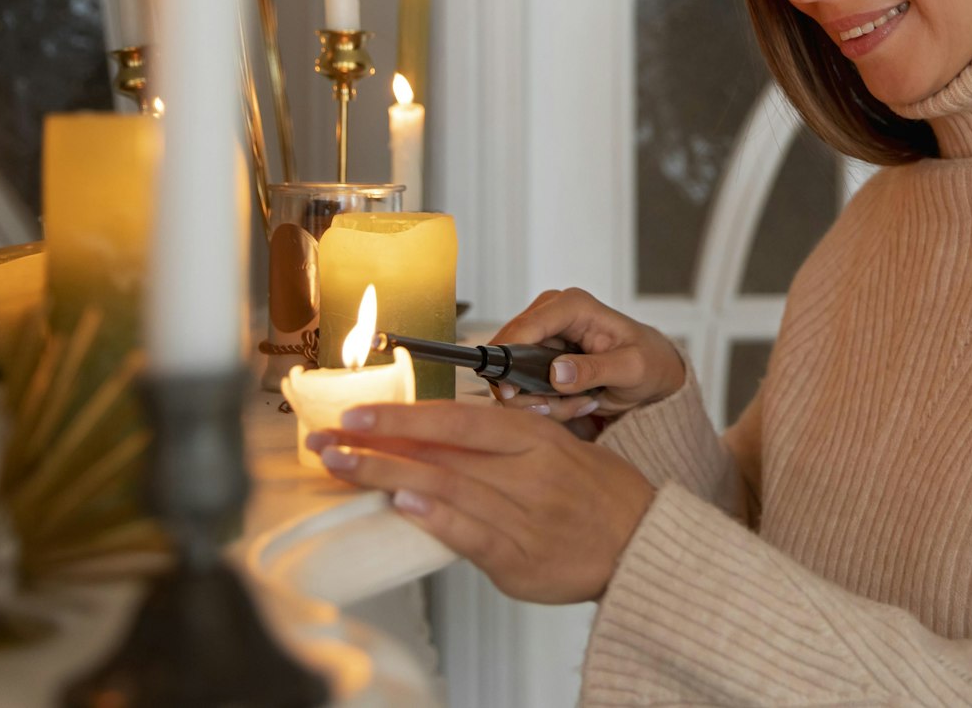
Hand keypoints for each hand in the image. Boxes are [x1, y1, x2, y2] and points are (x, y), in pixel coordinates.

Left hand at [306, 400, 656, 604]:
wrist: (643, 545)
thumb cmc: (602, 495)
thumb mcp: (561, 447)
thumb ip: (506, 443)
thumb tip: (442, 436)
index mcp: (536, 438)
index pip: (459, 418)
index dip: (404, 414)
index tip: (358, 412)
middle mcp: (527, 471)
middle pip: (443, 449)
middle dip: (379, 441)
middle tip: (328, 438)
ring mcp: (523, 514)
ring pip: (446, 486)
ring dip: (387, 474)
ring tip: (343, 466)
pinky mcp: (519, 558)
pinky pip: (468, 532)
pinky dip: (433, 516)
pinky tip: (400, 503)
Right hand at [489, 286, 685, 426]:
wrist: (653, 370)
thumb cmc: (649, 362)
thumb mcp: (632, 368)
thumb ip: (595, 370)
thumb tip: (555, 372)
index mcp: (573, 306)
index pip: (525, 327)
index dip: (510, 359)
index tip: (515, 393)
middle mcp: (550, 314)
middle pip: (509, 354)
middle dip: (532, 391)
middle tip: (571, 407)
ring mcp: (541, 335)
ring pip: (512, 375)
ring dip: (542, 401)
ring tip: (582, 403)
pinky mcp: (537, 356)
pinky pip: (521, 386)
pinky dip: (544, 403)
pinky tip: (574, 403)